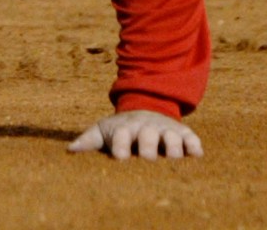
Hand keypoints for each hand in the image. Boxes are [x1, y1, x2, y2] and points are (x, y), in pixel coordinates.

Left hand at [68, 110, 202, 159]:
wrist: (145, 107)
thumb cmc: (120, 128)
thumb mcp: (103, 131)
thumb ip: (88, 140)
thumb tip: (70, 150)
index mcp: (124, 129)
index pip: (121, 136)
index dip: (120, 145)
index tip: (120, 158)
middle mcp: (145, 128)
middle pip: (148, 136)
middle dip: (148, 146)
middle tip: (147, 157)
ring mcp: (165, 129)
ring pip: (172, 136)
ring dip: (173, 146)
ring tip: (171, 157)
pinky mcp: (183, 133)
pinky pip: (192, 138)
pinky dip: (194, 145)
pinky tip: (196, 154)